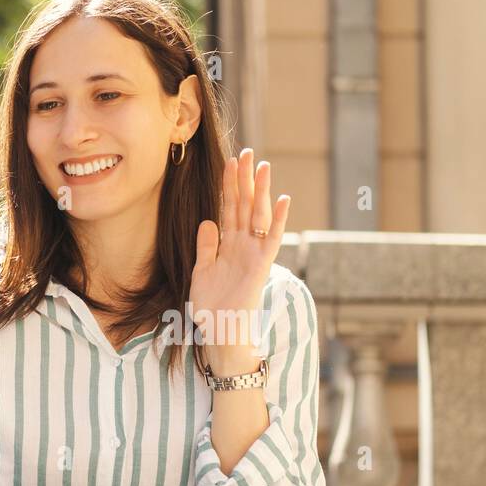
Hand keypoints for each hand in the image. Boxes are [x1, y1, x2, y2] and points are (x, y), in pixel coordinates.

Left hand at [190, 148, 289, 371]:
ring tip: (262, 166)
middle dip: (245, 180)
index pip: (229, 209)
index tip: (229, 163)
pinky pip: (271, 239)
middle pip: (244, 206)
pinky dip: (279, 220)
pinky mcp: (261, 266)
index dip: (229, 187)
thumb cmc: (212, 308)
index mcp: (228, 246)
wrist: (221, 333)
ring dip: (260, 191)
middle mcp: (243, 246)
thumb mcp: (202, 271)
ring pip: (258, 216)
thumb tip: (207, 221)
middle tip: (247, 152)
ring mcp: (253, 254)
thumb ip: (206, 247)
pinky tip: (283, 199)